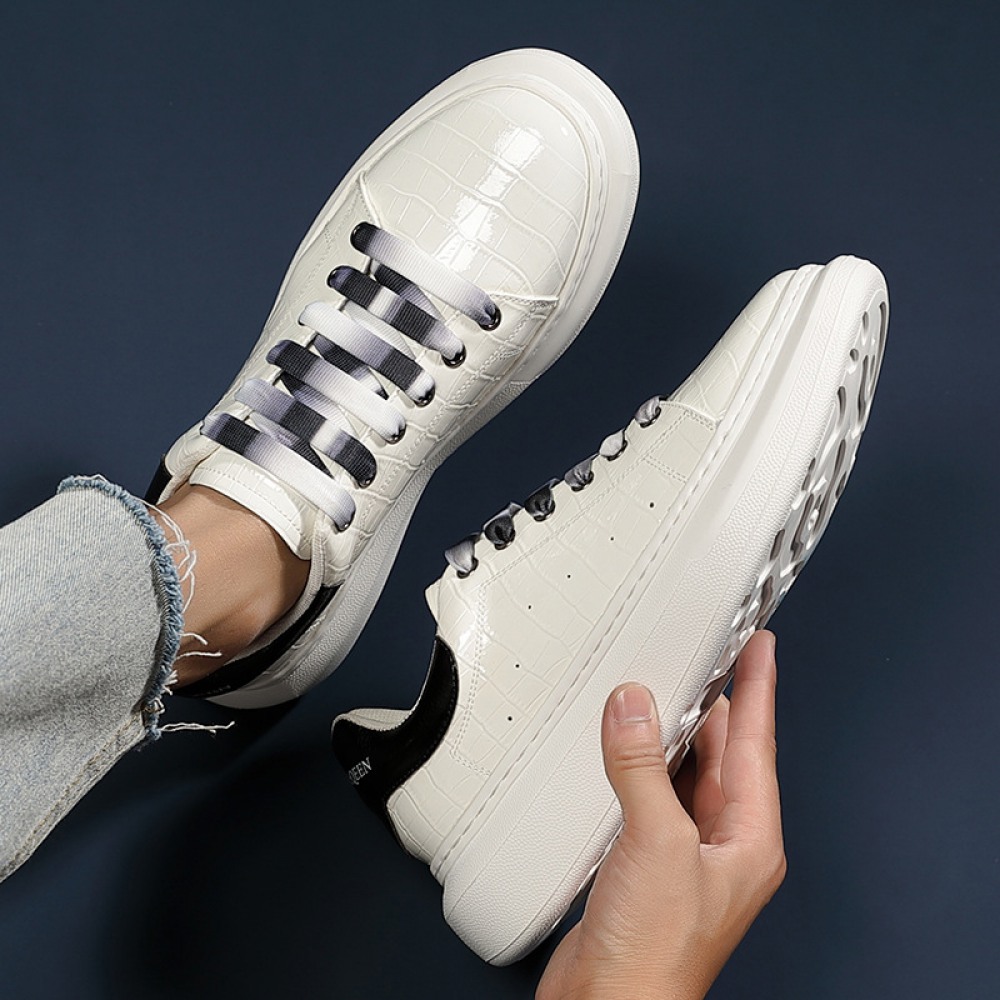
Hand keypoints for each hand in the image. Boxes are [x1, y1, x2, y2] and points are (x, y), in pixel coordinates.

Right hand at [537, 630, 784, 999]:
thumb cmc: (655, 957)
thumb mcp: (657, 845)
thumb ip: (643, 769)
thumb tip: (635, 708)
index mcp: (748, 840)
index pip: (756, 744)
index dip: (759, 688)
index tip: (762, 647)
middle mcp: (721, 844)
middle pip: (722, 753)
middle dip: (711, 703)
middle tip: (703, 654)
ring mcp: (683, 853)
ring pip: (683, 771)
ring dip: (670, 731)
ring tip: (661, 688)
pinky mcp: (645, 861)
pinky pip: (649, 792)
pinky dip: (638, 761)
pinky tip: (624, 746)